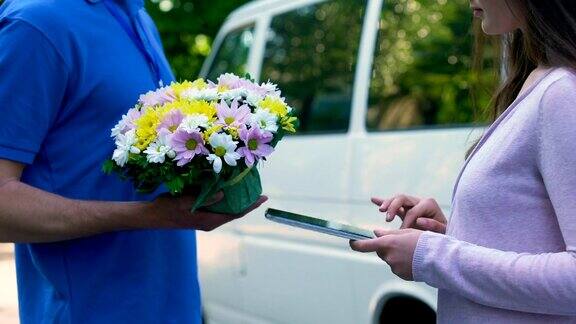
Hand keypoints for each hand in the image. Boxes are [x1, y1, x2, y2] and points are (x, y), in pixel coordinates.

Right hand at [144, 193, 267, 230]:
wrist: (152, 216)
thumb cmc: (167, 209)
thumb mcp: (185, 202)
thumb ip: (205, 199)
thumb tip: (224, 194)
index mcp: (209, 221)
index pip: (236, 213)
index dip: (251, 206)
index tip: (263, 198)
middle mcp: (210, 221)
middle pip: (234, 212)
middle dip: (247, 202)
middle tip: (258, 190)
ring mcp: (205, 218)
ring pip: (227, 210)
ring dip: (237, 200)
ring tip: (247, 188)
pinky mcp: (200, 214)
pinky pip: (218, 207)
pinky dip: (226, 199)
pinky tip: (229, 188)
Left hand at [350, 228, 421, 280]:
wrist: (437, 258)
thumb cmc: (422, 241)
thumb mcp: (405, 232)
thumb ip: (388, 233)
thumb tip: (375, 232)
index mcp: (388, 243)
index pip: (364, 245)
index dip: (356, 244)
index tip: (352, 241)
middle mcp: (388, 256)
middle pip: (380, 251)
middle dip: (386, 247)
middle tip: (400, 243)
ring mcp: (394, 267)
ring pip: (390, 259)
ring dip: (396, 255)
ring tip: (411, 251)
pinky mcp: (400, 274)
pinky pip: (397, 267)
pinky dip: (402, 263)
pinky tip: (413, 260)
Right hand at [371, 195, 446, 233]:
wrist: (442, 236)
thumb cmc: (443, 235)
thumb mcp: (443, 232)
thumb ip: (434, 226)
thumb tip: (420, 220)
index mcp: (429, 204)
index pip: (413, 211)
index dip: (407, 221)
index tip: (403, 232)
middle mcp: (419, 201)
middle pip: (403, 198)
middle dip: (394, 207)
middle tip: (388, 219)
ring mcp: (410, 204)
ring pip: (396, 199)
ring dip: (387, 204)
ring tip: (381, 211)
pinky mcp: (404, 209)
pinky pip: (392, 203)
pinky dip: (382, 201)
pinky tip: (372, 199)